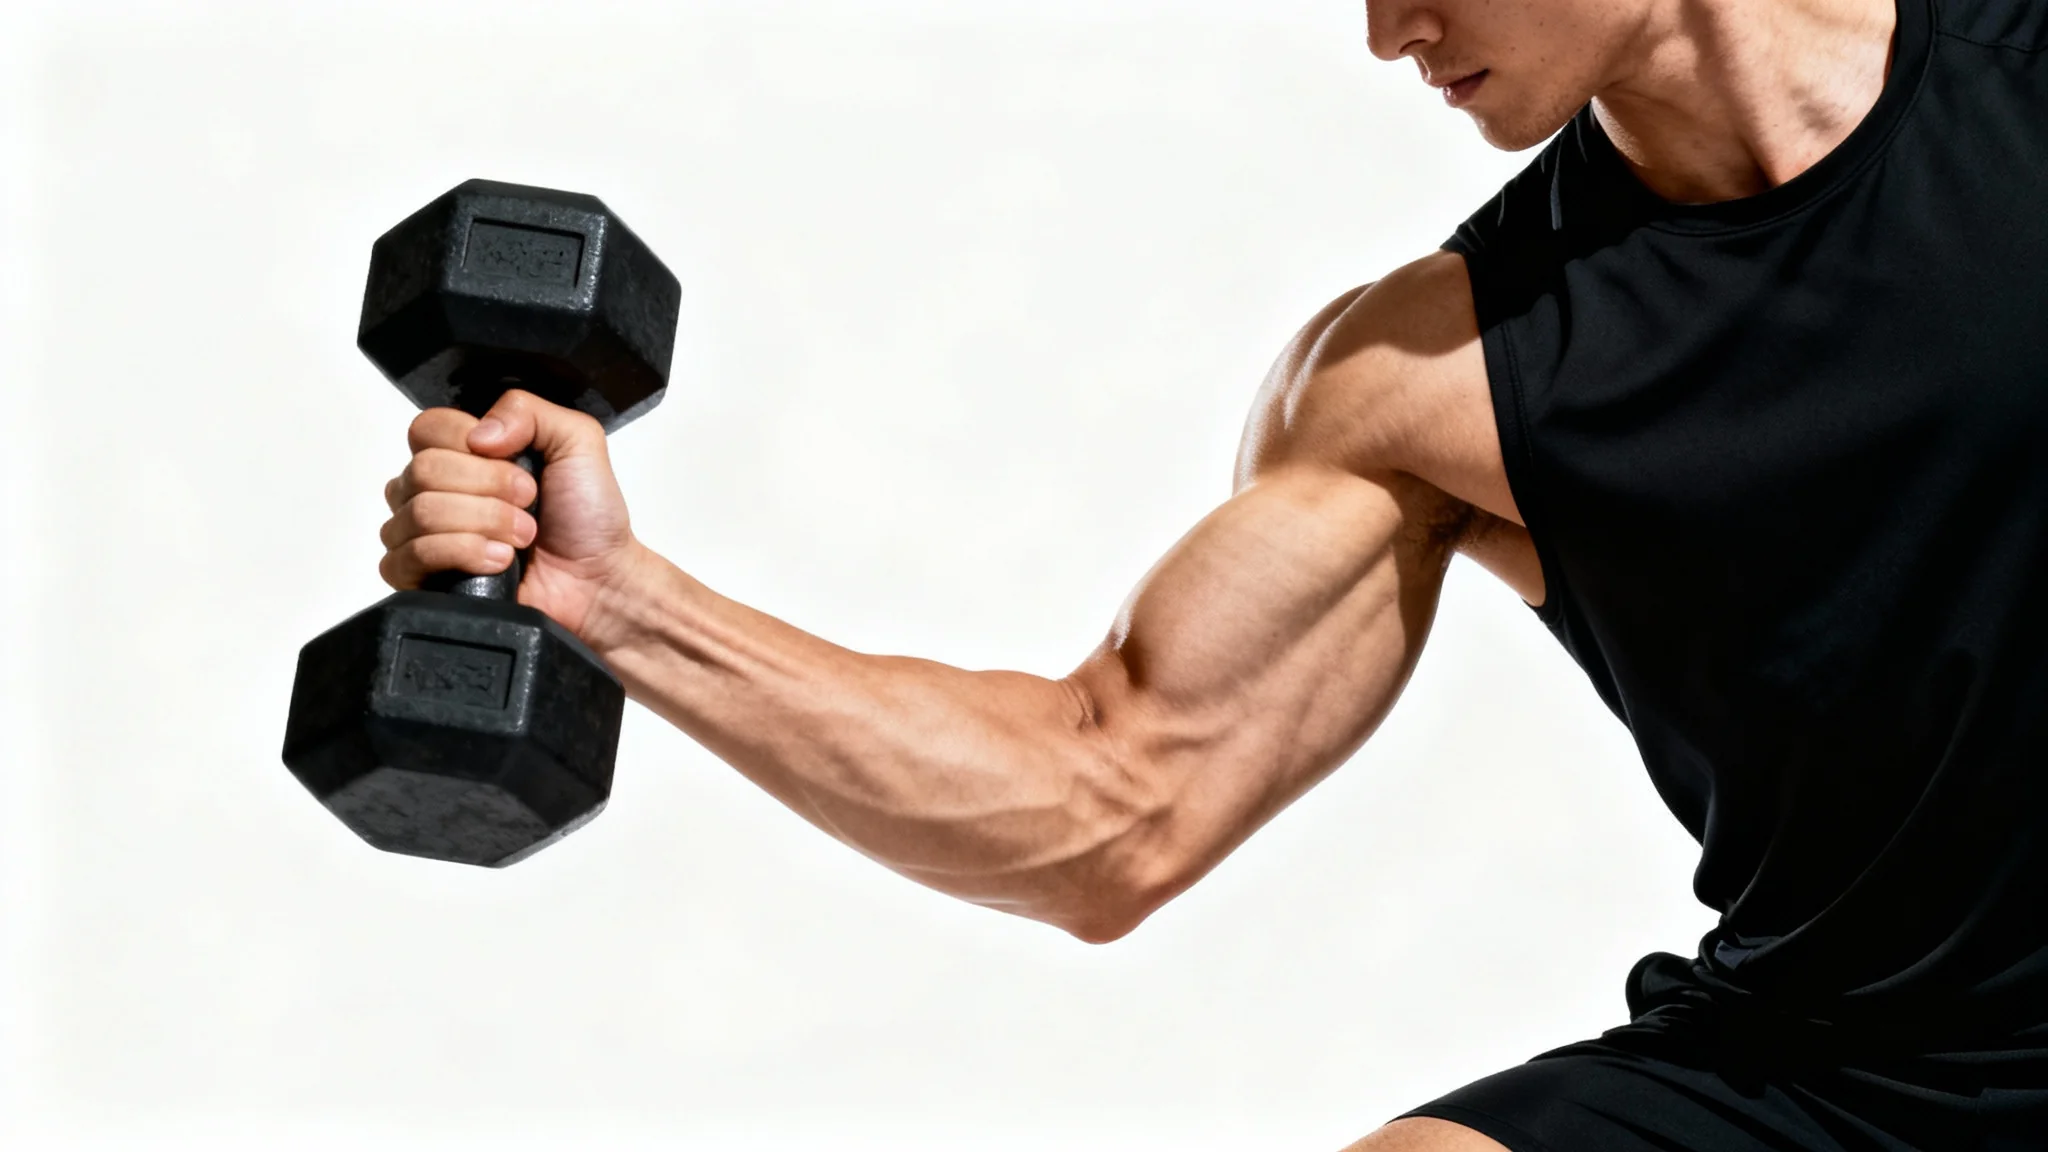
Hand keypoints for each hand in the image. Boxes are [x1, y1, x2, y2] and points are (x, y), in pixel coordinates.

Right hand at [379, 389, 647, 642]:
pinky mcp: (420, 580)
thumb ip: (527, 411)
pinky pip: (407, 557)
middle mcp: (434, 491)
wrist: (598, 581)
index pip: (426, 428)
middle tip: (528, 505)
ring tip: (521, 538)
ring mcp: (422, 536)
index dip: (469, 442)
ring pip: (418, 513)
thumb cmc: (587, 516)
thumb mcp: (576, 441)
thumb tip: (478, 434)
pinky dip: (462, 553)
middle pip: (422, 470)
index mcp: (461, 455)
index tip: (518, 465)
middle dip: (488, 488)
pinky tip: (498, 562)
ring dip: (483, 523)